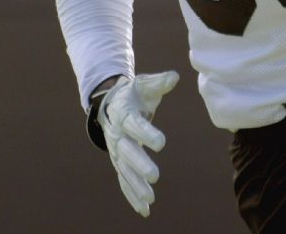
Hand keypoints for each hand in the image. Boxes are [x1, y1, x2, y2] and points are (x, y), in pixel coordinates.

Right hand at [97, 71, 179, 216]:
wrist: (111, 104)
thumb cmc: (134, 93)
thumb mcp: (144, 84)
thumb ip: (159, 82)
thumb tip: (175, 77)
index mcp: (123, 113)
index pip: (134, 124)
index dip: (146, 133)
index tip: (161, 142)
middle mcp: (117, 135)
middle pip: (127, 151)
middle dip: (139, 164)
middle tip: (154, 175)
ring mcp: (116, 151)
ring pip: (125, 171)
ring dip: (136, 185)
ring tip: (150, 199)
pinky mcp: (119, 163)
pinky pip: (124, 181)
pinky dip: (132, 195)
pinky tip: (144, 209)